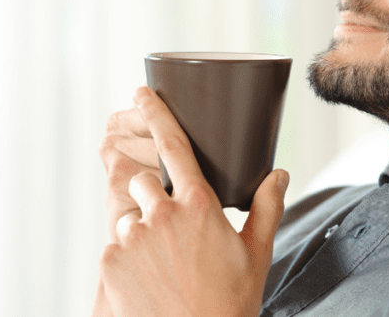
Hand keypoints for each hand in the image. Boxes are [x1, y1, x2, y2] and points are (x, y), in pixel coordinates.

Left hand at [98, 86, 289, 316]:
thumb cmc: (230, 302)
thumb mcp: (256, 254)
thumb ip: (266, 208)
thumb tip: (279, 174)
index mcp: (199, 205)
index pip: (173, 144)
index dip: (155, 113)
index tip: (140, 93)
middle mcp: (162, 214)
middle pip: (144, 181)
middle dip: (153, 197)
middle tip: (170, 233)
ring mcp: (132, 237)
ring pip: (127, 214)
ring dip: (139, 229)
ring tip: (161, 264)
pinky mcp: (109, 261)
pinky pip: (114, 244)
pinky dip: (126, 256)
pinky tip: (147, 279)